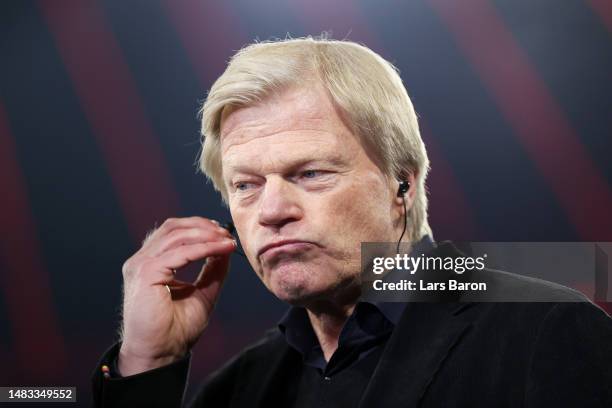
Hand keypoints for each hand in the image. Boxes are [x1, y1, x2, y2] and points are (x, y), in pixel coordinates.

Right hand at [118, 216, 235, 375]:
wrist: (160, 354)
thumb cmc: (175, 330)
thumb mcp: (203, 292)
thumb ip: (213, 269)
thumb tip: (226, 247)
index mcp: (151, 263)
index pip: (173, 231)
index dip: (200, 227)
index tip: (224, 233)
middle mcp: (142, 261)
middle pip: (173, 227)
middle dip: (203, 226)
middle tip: (226, 234)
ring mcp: (141, 265)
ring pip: (176, 236)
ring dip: (206, 235)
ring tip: (226, 241)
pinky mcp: (146, 274)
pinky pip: (179, 253)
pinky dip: (203, 248)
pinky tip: (220, 249)